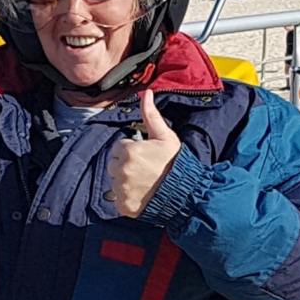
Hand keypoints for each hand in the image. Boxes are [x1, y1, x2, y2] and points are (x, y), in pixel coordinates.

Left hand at [109, 91, 183, 218]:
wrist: (186, 192)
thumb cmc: (175, 162)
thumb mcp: (165, 136)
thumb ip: (151, 115)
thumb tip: (146, 93)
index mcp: (129, 151)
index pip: (119, 147)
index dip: (132, 151)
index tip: (145, 157)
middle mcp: (121, 170)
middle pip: (113, 164)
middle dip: (125, 165)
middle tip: (145, 170)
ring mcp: (121, 189)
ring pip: (115, 182)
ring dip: (125, 182)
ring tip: (144, 183)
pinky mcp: (123, 205)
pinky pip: (117, 200)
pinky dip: (126, 199)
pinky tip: (141, 195)